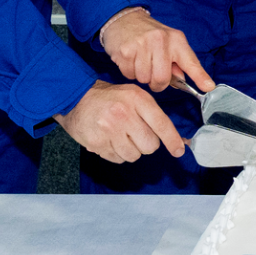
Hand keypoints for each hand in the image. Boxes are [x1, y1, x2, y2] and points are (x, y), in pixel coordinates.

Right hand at [55, 79, 185, 163]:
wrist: (76, 98)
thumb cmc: (110, 98)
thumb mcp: (134, 95)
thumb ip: (154, 115)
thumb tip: (177, 139)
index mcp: (137, 99)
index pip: (161, 124)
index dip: (173, 140)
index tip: (179, 150)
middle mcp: (124, 114)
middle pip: (150, 145)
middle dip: (146, 143)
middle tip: (135, 133)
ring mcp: (109, 130)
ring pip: (134, 155)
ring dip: (131, 149)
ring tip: (120, 135)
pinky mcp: (97, 143)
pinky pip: (118, 159)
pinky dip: (117, 153)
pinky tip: (110, 139)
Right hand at [99, 7, 213, 92]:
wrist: (125, 19)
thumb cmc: (150, 35)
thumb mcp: (169, 43)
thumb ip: (177, 63)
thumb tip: (181, 81)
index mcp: (177, 40)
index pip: (191, 62)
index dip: (200, 77)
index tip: (208, 87)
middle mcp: (161, 41)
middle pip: (162, 79)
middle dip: (157, 83)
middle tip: (153, 73)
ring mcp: (143, 44)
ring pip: (144, 79)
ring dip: (141, 76)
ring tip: (140, 62)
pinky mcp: (126, 50)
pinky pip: (129, 74)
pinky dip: (129, 72)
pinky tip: (131, 59)